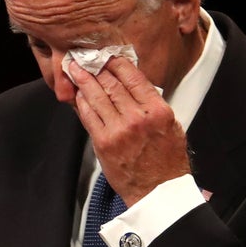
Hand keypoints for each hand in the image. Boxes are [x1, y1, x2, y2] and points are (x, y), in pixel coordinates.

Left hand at [71, 56, 191, 206]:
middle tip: (84, 57)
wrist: (158, 192)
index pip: (133, 77)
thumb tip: (133, 84)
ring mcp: (118, 130)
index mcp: (157, 111)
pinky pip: (88, 116)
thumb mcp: (171, 125)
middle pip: (111, 84)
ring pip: (97, 97)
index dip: (116, 62)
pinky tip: (77, 94)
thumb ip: (153, 104)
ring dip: (83, 80)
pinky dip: (81, 102)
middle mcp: (137, 118)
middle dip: (95, 68)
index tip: (107, 54)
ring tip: (74, 69)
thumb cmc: (167, 161)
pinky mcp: (103, 143)